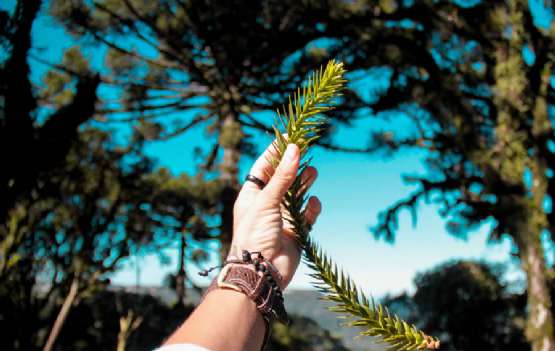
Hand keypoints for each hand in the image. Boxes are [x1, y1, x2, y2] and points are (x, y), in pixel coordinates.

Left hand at [232, 142, 320, 289]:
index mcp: (252, 195)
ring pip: (297, 196)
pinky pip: (307, 216)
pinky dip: (312, 208)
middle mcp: (266, 205)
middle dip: (294, 166)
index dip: (276, 152)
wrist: (260, 272)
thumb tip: (294, 149)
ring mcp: (281, 219)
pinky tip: (314, 203)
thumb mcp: (267, 201)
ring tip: (313, 172)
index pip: (263, 167)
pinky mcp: (296, 232)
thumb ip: (282, 176)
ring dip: (304, 184)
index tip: (290, 136)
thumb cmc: (255, 234)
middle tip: (306, 151)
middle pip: (282, 179)